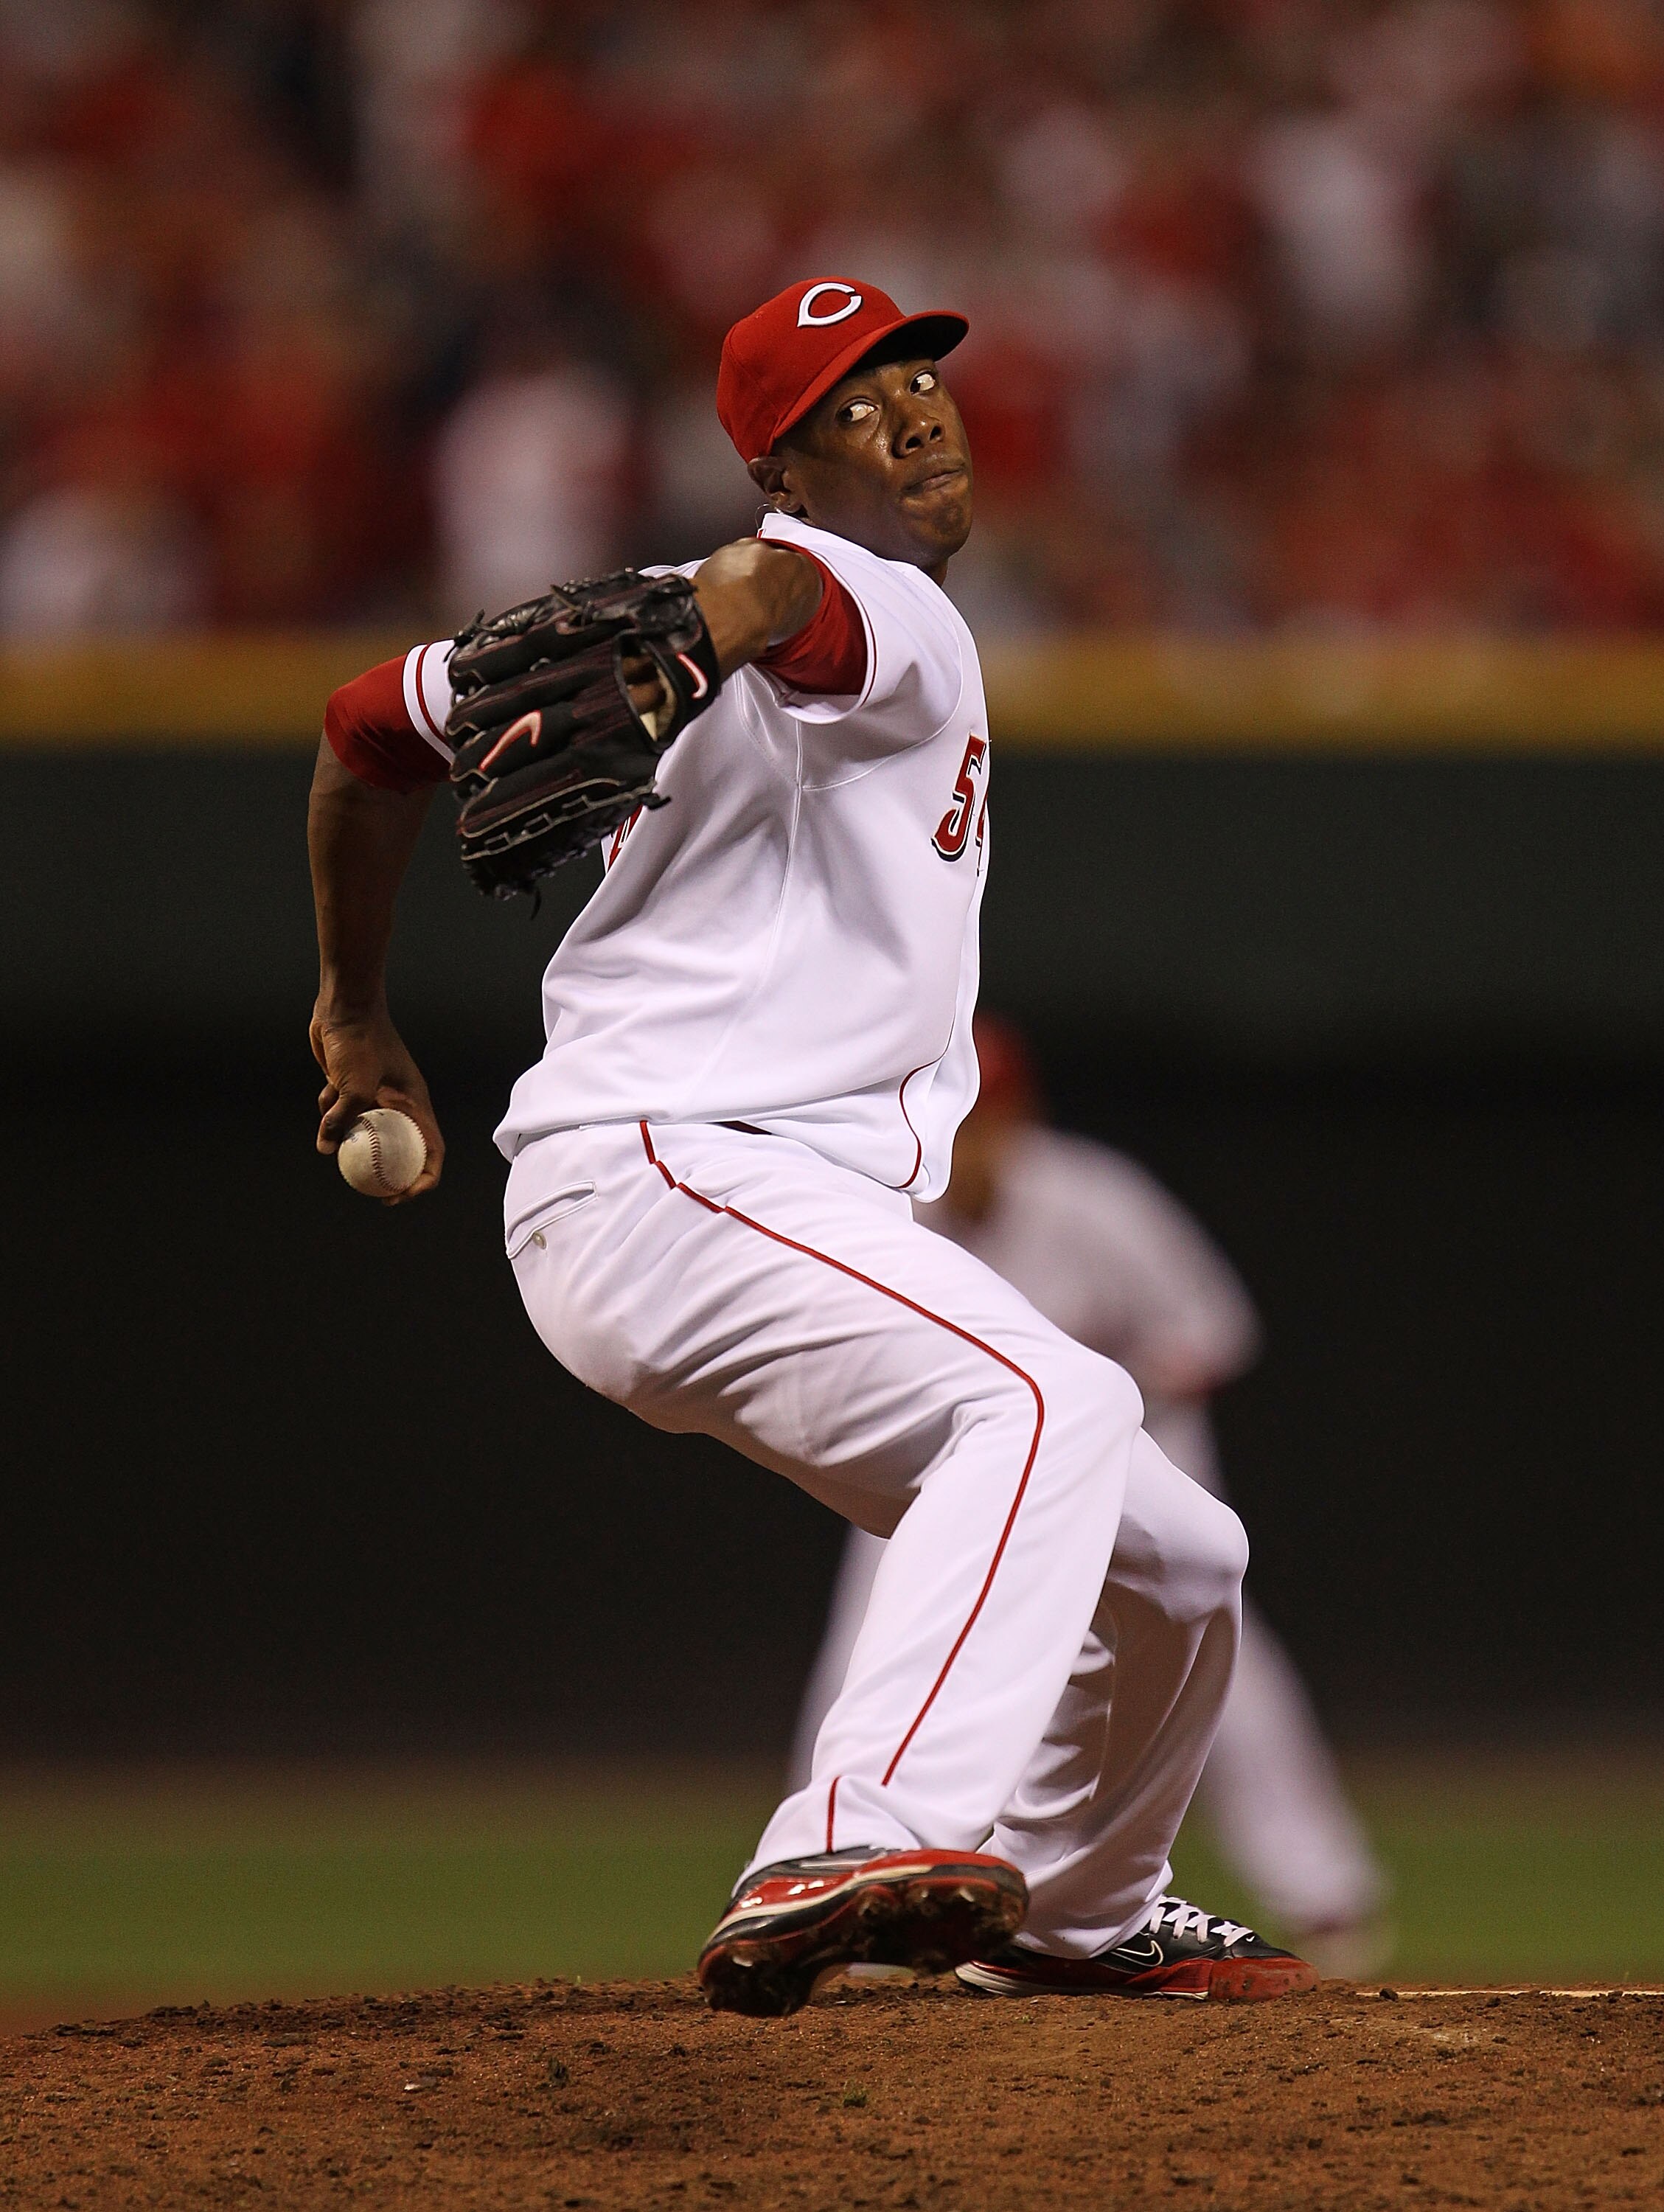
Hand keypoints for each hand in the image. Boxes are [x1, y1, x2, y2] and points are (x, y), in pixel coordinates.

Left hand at [310, 1003, 443, 1203]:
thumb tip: (326, 1148)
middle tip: (364, 1187)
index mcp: (414, 1105)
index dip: (421, 1180)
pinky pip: (343, 1112)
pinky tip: (325, 1091)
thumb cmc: (361, 1041)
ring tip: (330, 1131)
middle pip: (398, 1148)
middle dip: (381, 1168)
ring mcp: (376, 1096)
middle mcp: (399, 1104)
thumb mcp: (353, 1085)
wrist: (345, 1007)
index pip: (431, 1152)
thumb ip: (342, 1119)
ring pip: (364, 1131)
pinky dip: (331, 1109)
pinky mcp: (353, 1087)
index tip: (398, 1195)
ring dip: (346, 1133)